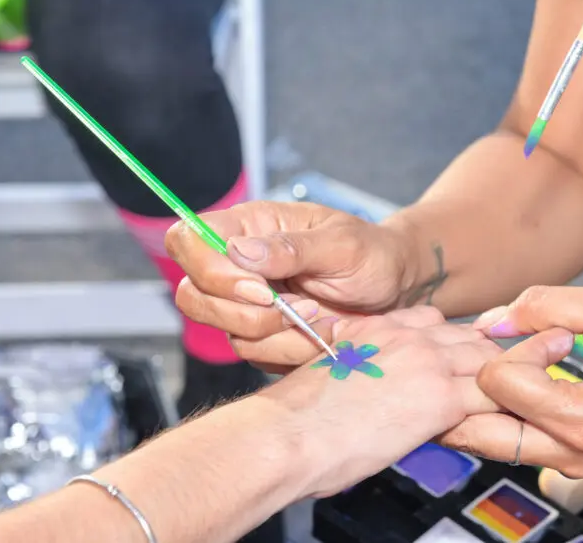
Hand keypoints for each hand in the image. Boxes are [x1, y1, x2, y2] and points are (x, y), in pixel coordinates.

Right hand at [164, 201, 419, 368]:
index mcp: (250, 226)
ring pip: (225, 333)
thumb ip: (293, 249)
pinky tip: (323, 335)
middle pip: (192, 295)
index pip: (187, 239)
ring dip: (278, 335)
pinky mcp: (261, 336)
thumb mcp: (343, 245)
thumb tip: (240, 251)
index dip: (209, 269)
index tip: (261, 289)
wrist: (395, 291)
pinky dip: (292, 352)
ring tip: (321, 318)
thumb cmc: (372, 254)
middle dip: (246, 313)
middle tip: (299, 309)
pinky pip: (255, 355)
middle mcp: (238, 264)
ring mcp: (245, 303)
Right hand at [262, 306, 502, 497]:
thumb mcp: (330, 373)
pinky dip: (500, 412)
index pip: (435, 321)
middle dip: (482, 363)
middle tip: (489, 390)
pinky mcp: (441, 397)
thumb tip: (372, 389)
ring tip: (504, 407)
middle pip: (470, 338)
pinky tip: (498, 427)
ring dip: (497, 385)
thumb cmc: (294, 419)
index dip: (450, 345)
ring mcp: (429, 362)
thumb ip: (360, 368)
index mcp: (378, 327)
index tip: (455, 365)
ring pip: (490, 363)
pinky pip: (491, 397)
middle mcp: (408, 336)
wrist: (286, 434)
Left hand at [440, 287, 582, 477]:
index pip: (496, 383)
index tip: (558, 336)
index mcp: (581, 422)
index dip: (514, 346)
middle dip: (470, 388)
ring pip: (492, 441)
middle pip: (475, 432)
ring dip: (487, 401)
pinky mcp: (573, 463)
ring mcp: (570, 467)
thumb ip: (544, 306)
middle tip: (485, 356)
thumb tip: (490, 319)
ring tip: (514, 362)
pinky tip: (525, 379)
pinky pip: (517, 442)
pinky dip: (506, 412)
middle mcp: (569, 457)